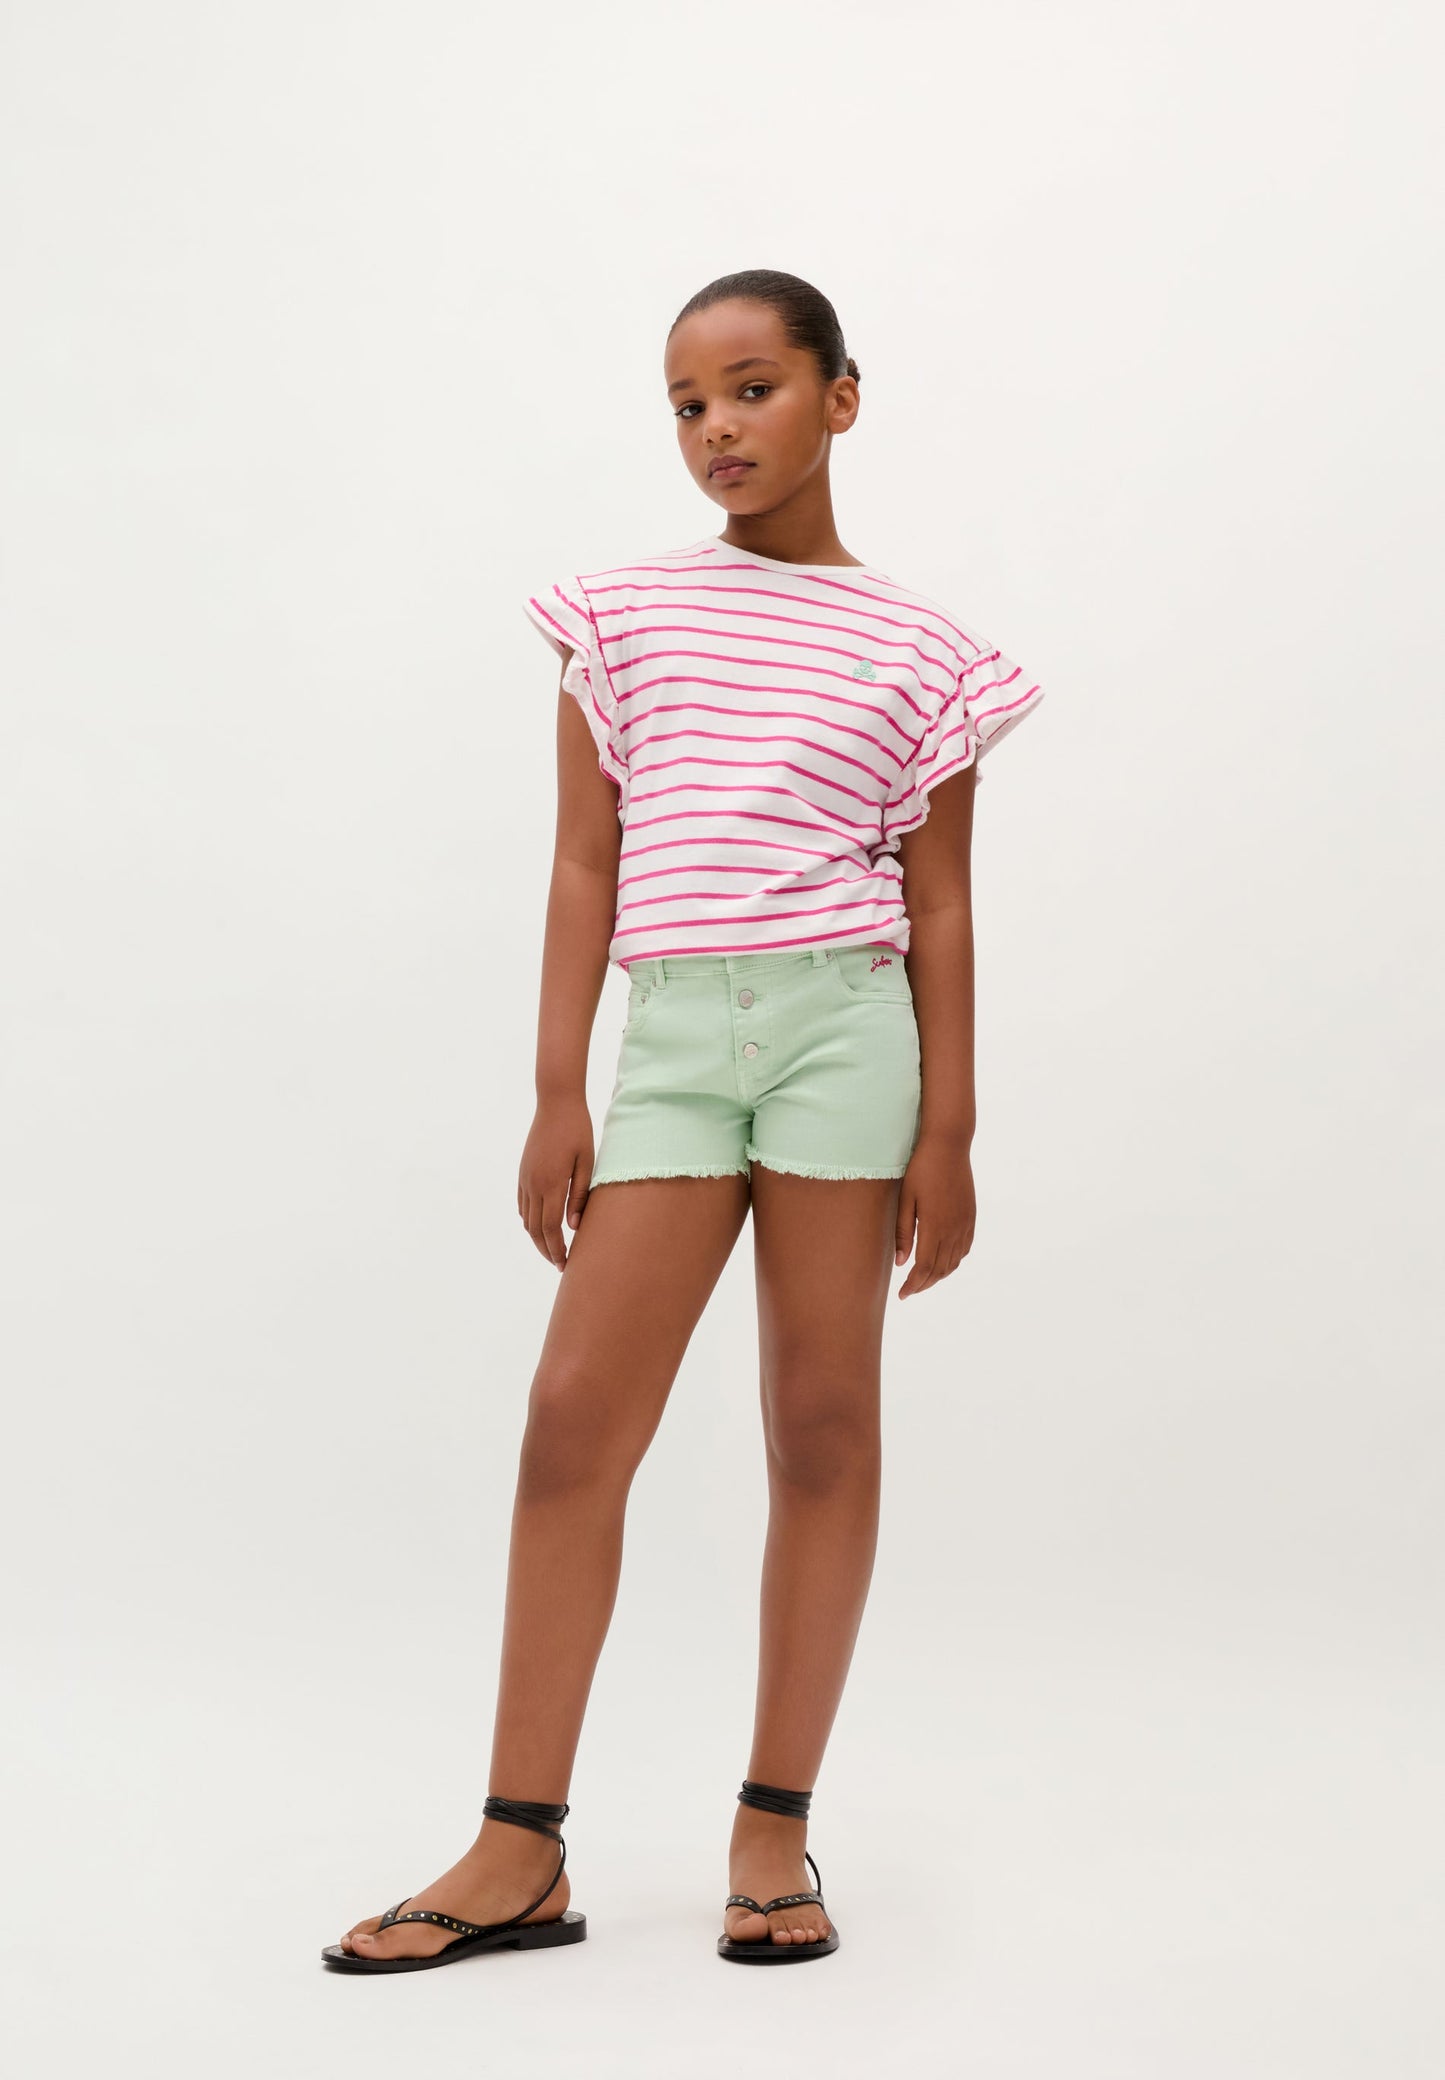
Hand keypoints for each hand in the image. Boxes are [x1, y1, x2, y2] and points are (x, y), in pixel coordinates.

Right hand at [518, 1095, 595, 1267]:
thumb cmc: (578, 1130)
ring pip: (526, 1219)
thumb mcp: (587, 1162)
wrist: (556, 1103)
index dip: (557, 1249)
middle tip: (560, 1264)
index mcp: (552, 1183)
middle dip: (547, 1250)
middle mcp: (533, 1184)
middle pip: (535, 1229)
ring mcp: (525, 1178)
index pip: (550, 1228)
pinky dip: (529, 1221)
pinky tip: (540, 1227)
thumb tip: (575, 1227)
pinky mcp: (522, 1172)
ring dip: (537, 1238)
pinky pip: (522, 1205)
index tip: (566, 1263)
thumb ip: (580, 1196)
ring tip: (552, 1250)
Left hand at [894, 1131, 975, 1298]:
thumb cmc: (921, 1169)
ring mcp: (965, 1224)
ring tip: (923, 1279)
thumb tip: (900, 1263)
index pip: (924, 1268)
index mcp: (935, 1227)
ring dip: (939, 1276)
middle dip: (924, 1284)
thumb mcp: (905, 1199)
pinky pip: (964, 1249)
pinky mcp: (971, 1217)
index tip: (902, 1294)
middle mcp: (954, 1230)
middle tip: (909, 1290)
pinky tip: (943, 1262)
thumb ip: (903, 1232)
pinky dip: (953, 1262)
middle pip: (940, 1270)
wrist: (949, 1145)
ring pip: (954, 1262)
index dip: (913, 1285)